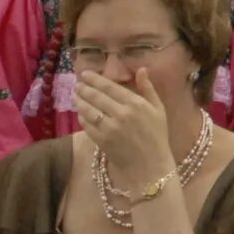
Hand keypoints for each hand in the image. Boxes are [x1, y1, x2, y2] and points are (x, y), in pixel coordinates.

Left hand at [73, 67, 177, 185]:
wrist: (150, 164)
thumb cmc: (156, 135)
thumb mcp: (158, 109)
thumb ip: (148, 89)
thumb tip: (141, 69)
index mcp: (136, 104)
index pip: (110, 87)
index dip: (95, 79)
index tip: (85, 74)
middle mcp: (122, 114)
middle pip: (96, 97)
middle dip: (84, 89)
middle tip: (77, 84)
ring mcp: (110, 128)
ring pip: (89, 110)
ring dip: (79, 101)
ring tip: (75, 96)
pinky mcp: (101, 140)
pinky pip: (87, 125)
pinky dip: (82, 117)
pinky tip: (80, 113)